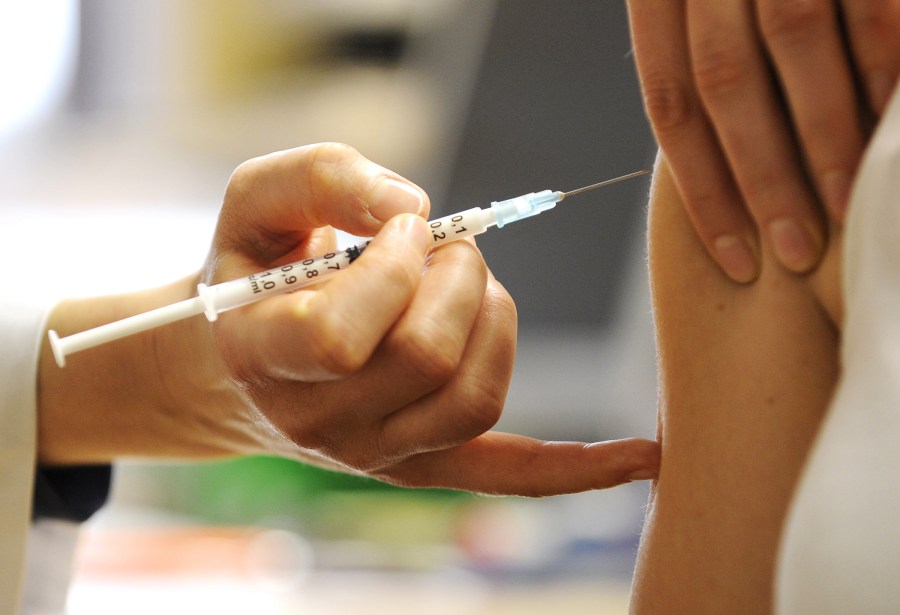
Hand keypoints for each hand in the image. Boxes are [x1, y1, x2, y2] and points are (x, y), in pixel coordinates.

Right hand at [201, 143, 659, 495]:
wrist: (245, 356)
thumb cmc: (257, 268)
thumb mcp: (260, 199)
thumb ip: (325, 179)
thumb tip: (417, 210)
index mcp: (264, 357)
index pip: (338, 337)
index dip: (389, 268)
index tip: (401, 229)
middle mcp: (320, 422)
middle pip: (426, 360)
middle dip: (457, 278)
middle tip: (447, 247)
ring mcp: (377, 452)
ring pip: (474, 397)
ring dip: (494, 318)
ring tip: (469, 285)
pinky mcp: (426, 462)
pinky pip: (507, 473)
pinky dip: (574, 468)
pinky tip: (640, 455)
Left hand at [626, 0, 899, 281]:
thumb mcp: (695, 0)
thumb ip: (702, 57)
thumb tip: (711, 159)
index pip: (672, 102)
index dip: (702, 188)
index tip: (733, 255)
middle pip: (725, 84)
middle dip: (760, 178)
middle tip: (791, 251)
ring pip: (792, 45)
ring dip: (822, 136)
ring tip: (841, 209)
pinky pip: (866, 7)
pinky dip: (878, 66)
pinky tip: (885, 129)